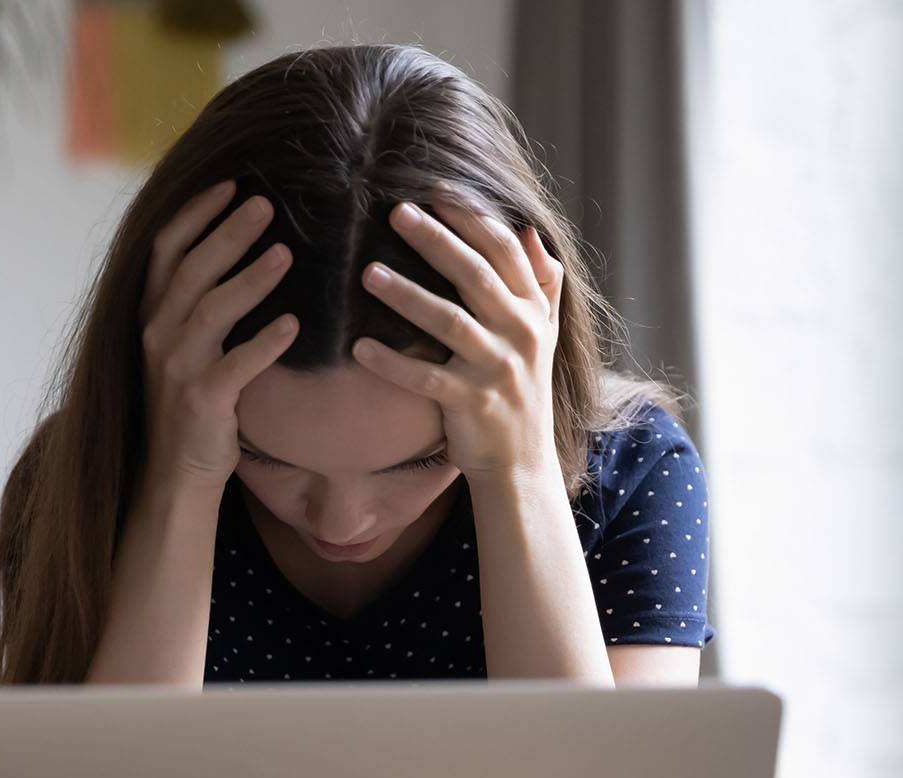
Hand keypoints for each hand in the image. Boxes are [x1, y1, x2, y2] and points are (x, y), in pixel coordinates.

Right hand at [139, 179, 298, 490]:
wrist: (174, 473)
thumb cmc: (191, 402)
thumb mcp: (185, 345)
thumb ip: (201, 302)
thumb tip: (243, 250)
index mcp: (152, 314)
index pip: (166, 249)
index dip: (195, 214)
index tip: (229, 183)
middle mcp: (157, 334)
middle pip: (191, 270)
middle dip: (227, 233)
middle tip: (265, 203)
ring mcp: (175, 368)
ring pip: (210, 311)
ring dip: (249, 279)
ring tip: (285, 253)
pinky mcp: (200, 401)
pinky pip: (235, 367)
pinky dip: (264, 344)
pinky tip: (294, 324)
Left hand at [350, 190, 565, 480]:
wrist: (521, 463)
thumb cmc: (522, 390)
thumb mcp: (544, 334)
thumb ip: (541, 283)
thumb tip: (530, 231)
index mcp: (533, 310)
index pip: (504, 250)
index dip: (471, 217)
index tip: (435, 189)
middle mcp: (521, 334)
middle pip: (476, 276)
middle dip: (436, 240)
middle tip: (395, 212)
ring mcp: (497, 370)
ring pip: (449, 323)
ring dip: (407, 295)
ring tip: (367, 273)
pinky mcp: (472, 404)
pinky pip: (426, 378)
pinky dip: (391, 363)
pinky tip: (357, 347)